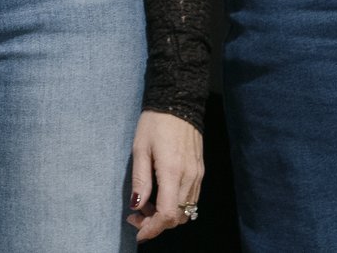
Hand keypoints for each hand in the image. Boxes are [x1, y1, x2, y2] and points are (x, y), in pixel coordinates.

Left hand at [127, 109, 204, 241]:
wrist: (179, 102)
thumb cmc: (155, 123)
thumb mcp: (140, 148)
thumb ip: (140, 180)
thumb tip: (136, 206)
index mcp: (172, 172)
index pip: (167, 214)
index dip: (153, 228)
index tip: (138, 233)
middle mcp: (189, 177)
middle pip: (178, 217)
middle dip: (156, 224)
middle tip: (136, 217)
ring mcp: (197, 175)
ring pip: (186, 211)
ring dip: (166, 215)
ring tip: (146, 205)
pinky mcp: (200, 172)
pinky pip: (191, 198)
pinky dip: (175, 205)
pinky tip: (160, 195)